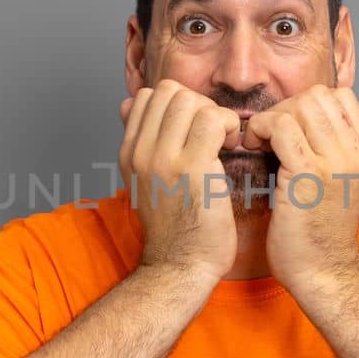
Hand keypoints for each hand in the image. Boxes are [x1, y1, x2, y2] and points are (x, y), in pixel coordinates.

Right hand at [118, 80, 242, 283]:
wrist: (180, 266)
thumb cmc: (173, 226)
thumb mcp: (143, 180)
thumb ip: (139, 141)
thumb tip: (126, 104)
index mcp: (128, 152)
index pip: (148, 95)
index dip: (178, 103)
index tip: (194, 128)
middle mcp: (141, 151)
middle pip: (170, 91)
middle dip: (199, 104)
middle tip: (214, 133)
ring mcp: (163, 158)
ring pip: (191, 100)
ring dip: (216, 114)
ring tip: (224, 140)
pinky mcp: (192, 168)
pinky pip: (213, 119)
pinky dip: (230, 125)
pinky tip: (233, 146)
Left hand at [244, 84, 358, 289]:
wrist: (323, 275)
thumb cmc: (316, 235)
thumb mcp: (334, 186)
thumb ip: (324, 153)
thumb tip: (291, 122)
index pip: (340, 97)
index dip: (306, 104)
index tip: (286, 129)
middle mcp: (355, 153)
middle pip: (317, 96)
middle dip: (284, 108)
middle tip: (265, 137)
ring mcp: (336, 162)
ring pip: (299, 105)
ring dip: (271, 118)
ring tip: (258, 143)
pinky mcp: (309, 174)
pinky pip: (280, 127)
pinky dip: (260, 130)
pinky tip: (252, 148)